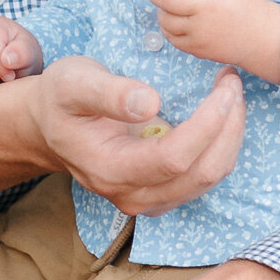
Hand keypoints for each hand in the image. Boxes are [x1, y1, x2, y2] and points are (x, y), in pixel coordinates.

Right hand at [0, 56, 245, 208]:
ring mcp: (148, 200)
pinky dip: (221, 145)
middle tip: (232, 80)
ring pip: (210, 178)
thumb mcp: (73, 82)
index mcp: (110, 170)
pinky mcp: (162, 193)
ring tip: (230, 91)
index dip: (208, 123)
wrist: (47, 125)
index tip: (224, 83)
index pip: (175, 157)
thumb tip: (149, 102)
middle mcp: (132, 195)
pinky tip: (219, 113)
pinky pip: (205, 176)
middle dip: (228, 126)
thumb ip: (108, 93)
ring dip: (230, 135)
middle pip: (202, 172)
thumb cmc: (59, 99)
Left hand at [148, 0, 279, 82]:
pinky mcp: (196, 48)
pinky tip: (179, 22)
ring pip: (164, 17)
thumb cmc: (246, 6)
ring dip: (164, 9)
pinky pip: (170, 36)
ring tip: (174, 7)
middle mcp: (206, 10)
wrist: (263, 39)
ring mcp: (199, 32)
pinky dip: (170, 27)